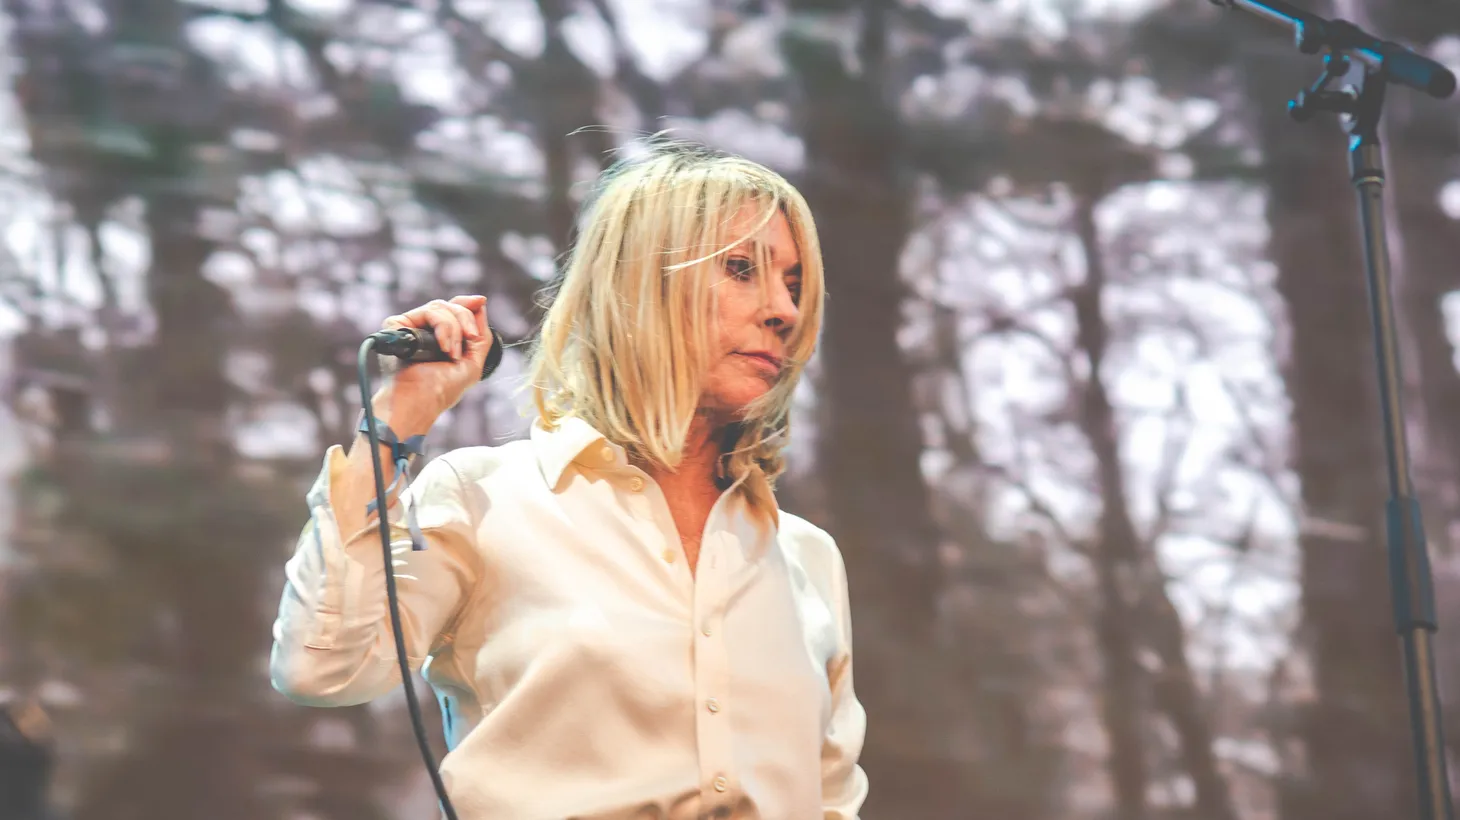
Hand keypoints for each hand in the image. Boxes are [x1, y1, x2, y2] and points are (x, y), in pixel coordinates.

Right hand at [374, 295, 493, 431]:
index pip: (453, 309)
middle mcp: (423, 329)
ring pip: (440, 307)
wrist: (422, 400)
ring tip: (452, 353)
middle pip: (450, 305)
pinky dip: (443, 327)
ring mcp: (410, 326)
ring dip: (454, 330)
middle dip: (465, 321)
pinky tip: (443, 347)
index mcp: (439, 336)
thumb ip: (481, 334)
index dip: (467, 304)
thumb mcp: (473, 361)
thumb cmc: (443, 389)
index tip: (480, 301)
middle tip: (470, 339)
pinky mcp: (397, 324)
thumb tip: (480, 302)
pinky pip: (429, 311)